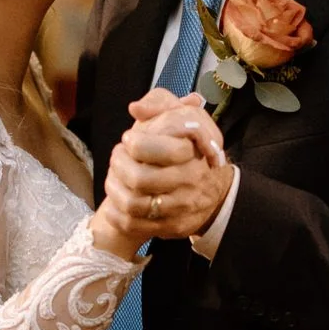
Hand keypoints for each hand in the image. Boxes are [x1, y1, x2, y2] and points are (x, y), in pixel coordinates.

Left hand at [96, 91, 232, 250]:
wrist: (215, 191)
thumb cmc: (189, 149)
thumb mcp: (182, 117)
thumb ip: (160, 103)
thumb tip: (136, 108)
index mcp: (192, 150)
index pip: (152, 148)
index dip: (134, 144)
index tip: (129, 140)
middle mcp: (190, 180)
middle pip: (139, 178)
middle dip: (118, 166)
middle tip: (117, 158)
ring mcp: (182, 206)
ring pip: (133, 204)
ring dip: (114, 190)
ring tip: (114, 178)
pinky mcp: (173, 226)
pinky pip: (134, 224)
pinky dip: (117, 214)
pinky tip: (114, 203)